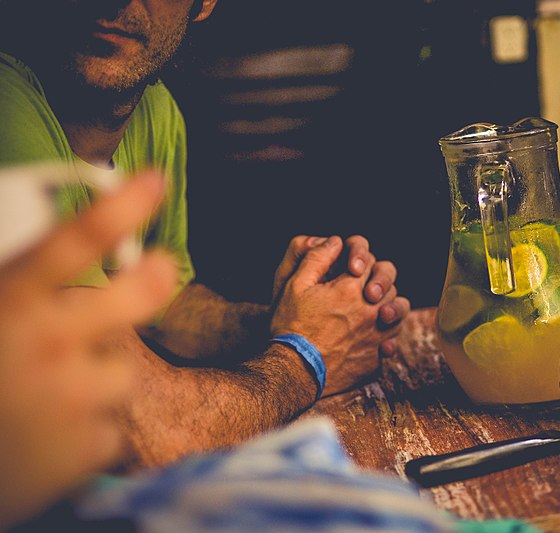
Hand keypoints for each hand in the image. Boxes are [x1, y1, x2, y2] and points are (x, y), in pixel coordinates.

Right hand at [0, 171, 177, 527]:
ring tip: (46, 398)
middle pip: (130, 300)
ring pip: (120, 370)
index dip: (119, 207)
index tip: (154, 181)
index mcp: (8, 307)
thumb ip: (22, 292)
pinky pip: (112, 425)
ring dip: (96, 377)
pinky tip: (51, 438)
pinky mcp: (90, 449)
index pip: (71, 242)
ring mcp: (73, 400)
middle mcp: (46, 348)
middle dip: (153, 280)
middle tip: (165, 267)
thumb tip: (71, 265)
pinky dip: (90, 429)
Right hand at [269, 236, 402, 395]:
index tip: (349, 268)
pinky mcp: (375, 356)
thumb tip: (335, 242)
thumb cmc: (291, 326)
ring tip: (376, 309)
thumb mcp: (295, 285)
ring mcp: (376, 334)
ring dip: (389, 305)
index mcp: (351, 288)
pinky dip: (387, 335)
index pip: (368, 261)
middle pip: (388, 283)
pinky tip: (375, 336)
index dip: (359, 260)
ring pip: (397, 311)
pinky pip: (392, 340)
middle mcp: (370, 310)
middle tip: (364, 288)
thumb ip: (317, 258)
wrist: (294, 370)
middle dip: (378, 280)